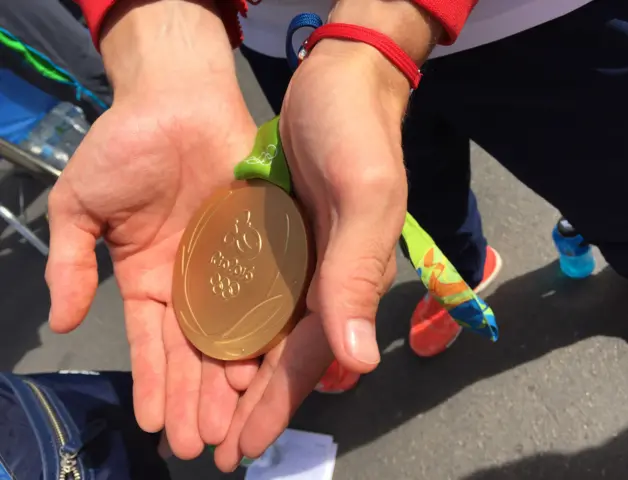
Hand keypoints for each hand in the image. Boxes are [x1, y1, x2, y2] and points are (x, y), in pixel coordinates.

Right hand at [45, 0, 258, 458]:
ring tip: (232, 424)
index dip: (153, 385)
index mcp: (148, 280)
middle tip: (200, 445)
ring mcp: (229, 267)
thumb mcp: (81, 207)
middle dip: (194, 399)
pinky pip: (267, 295)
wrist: (176, 99)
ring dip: (230, 382)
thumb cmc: (125, 148)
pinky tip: (266, 370)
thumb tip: (61, 319)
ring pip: (232, 334)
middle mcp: (191, 283)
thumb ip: (71, 262)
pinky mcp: (263, 245)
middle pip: (194, 353)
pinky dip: (265, 332)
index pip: (151, 346)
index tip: (156, 426)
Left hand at [214, 40, 411, 470]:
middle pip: (281, 358)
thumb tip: (360, 361)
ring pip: (261, 334)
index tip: (243, 446)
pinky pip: (247, 295)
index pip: (309, 357)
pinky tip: (202, 349)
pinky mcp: (272, 240)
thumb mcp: (364, 196)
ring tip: (198, 414)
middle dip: (249, 405)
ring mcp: (296, 262)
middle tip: (212, 449)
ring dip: (232, 376)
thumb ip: (357, 274)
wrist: (337, 84)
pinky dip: (226, 327)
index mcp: (346, 281)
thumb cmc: (356, 135)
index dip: (276, 403)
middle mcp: (322, 282)